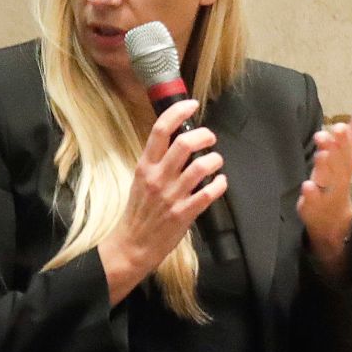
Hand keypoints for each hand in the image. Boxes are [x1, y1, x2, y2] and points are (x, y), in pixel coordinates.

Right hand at [96, 97, 228, 304]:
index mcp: (145, 167)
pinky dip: (220, 184)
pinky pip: (209, 193)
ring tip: (214, 162)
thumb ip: (157, 162)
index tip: (191, 105)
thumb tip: (179, 142)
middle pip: (184, 143)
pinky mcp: (184, 213)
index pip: (160, 130)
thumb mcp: (140, 181)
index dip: (179, 112)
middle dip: (204, 136)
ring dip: (214, 160)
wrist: (131, 245)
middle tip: (210, 139)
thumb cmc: (138, 212)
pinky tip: (220, 183)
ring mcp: (171, 196)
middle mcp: (158, 178)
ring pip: (201, 166)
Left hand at [299, 104, 351, 275]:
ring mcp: (326, 193)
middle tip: (325, 135)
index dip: (343, 139)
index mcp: (345, 163)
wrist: (332, 217)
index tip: (339, 126)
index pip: (346, 149)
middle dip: (333, 149)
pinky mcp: (313, 206)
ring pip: (327, 180)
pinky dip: (311, 194)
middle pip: (338, 163)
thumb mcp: (346, 155)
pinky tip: (306, 186)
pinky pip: (313, 201)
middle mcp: (338, 177)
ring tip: (319, 155)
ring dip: (324, 168)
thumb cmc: (337, 179)